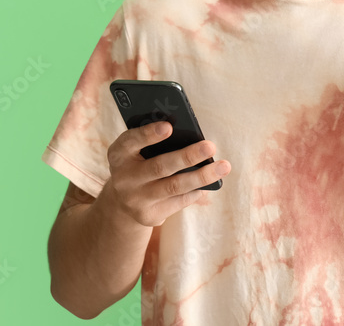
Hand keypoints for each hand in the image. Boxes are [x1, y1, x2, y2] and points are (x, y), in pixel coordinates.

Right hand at [102, 121, 230, 227]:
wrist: (123, 201)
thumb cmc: (139, 163)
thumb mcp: (136, 150)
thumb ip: (154, 141)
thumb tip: (191, 135)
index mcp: (119, 154)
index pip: (131, 141)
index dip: (148, 134)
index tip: (169, 126)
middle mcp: (124, 178)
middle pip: (159, 166)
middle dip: (187, 156)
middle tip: (210, 146)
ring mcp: (136, 199)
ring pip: (174, 187)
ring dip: (202, 176)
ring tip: (224, 166)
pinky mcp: (149, 216)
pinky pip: (179, 201)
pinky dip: (196, 190)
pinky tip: (211, 182)